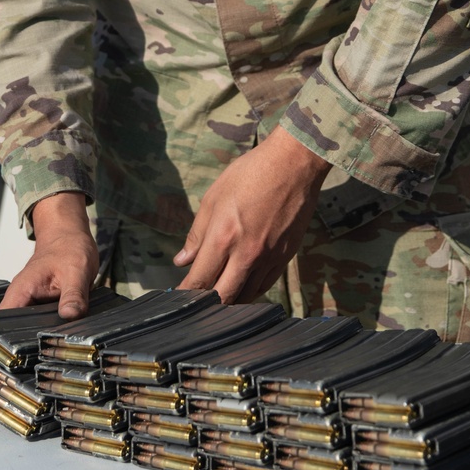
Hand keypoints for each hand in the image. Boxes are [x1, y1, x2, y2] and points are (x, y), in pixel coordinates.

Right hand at [0, 191, 98, 416]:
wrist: (70, 237)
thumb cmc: (69, 249)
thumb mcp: (75, 269)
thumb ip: (72, 292)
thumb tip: (69, 316)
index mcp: (19, 296)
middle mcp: (18, 309)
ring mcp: (28, 315)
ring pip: (12, 349)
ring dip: (7, 375)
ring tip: (1, 410)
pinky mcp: (40, 319)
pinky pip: (29, 344)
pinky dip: (25, 364)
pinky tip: (30, 384)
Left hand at [174, 126, 329, 302]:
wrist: (293, 164)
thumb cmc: (250, 174)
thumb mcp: (214, 197)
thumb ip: (197, 234)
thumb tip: (182, 261)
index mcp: (223, 237)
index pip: (200, 280)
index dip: (185, 294)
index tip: (177, 300)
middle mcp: (246, 254)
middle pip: (223, 297)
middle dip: (206, 305)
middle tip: (196, 304)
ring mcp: (268, 258)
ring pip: (246, 296)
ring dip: (229, 301)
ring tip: (216, 297)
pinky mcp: (284, 257)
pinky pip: (264, 286)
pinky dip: (250, 292)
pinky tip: (241, 287)